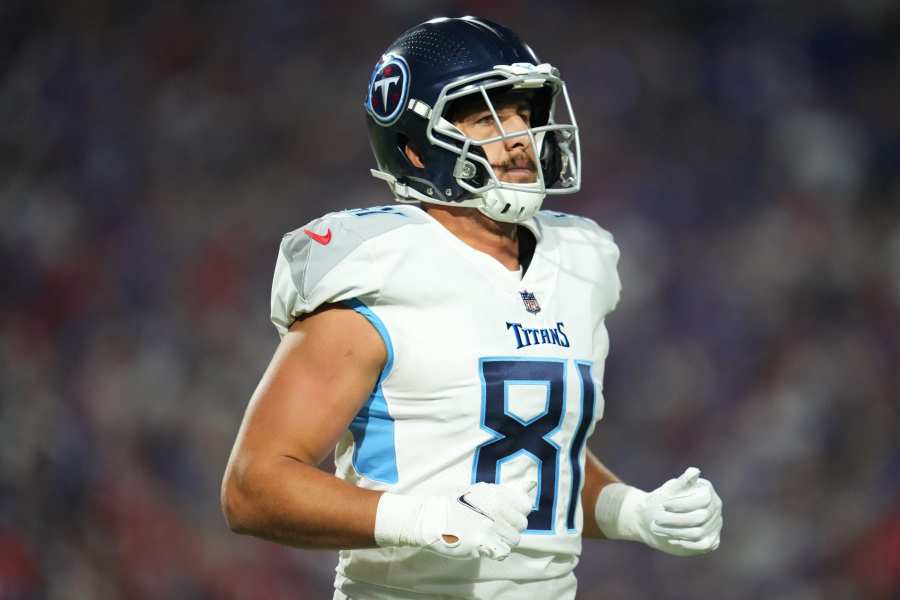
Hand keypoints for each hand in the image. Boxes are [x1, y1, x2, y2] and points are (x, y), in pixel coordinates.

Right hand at [376, 480, 534, 560]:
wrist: (429, 518)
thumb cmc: (455, 504)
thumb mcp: (480, 490)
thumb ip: (507, 489)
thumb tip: (532, 483)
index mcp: (495, 493)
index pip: (525, 505)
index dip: (516, 512)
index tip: (504, 514)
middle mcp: (495, 508)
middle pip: (521, 524)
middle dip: (509, 527)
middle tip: (491, 525)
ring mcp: (489, 527)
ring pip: (514, 540)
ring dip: (503, 540)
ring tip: (486, 535)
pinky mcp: (482, 543)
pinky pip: (503, 552)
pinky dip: (496, 551)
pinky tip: (485, 545)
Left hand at [596, 467, 722, 556]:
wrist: (655, 519)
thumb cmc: (662, 501)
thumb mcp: (669, 491)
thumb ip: (682, 482)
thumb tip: (694, 471)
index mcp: (707, 490)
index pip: (703, 499)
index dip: (683, 504)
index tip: (664, 505)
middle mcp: (715, 507)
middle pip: (700, 517)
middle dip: (676, 520)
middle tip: (658, 521)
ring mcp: (716, 524)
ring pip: (699, 532)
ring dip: (677, 532)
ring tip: (661, 529)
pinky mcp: (711, 539)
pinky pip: (704, 544)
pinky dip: (687, 543)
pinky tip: (673, 540)